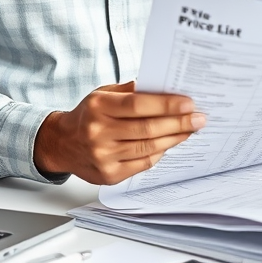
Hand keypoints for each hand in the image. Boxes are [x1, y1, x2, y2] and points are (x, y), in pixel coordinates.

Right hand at [34, 81, 205, 184]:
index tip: (188, 103)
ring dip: (174, 139)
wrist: (62, 144)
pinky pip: (142, 164)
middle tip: (198, 119)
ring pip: (148, 148)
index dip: (166, 105)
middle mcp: (99, 132)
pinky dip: (159, 153)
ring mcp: (103, 156)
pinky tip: (170, 144)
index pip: (138, 105)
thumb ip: (131, 90)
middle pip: (147, 129)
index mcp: (99, 107)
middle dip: (178, 123)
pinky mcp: (108, 175)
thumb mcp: (103, 94)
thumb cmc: (88, 115)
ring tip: (190, 130)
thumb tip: (164, 87)